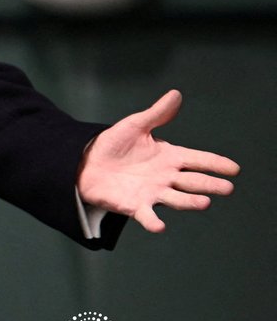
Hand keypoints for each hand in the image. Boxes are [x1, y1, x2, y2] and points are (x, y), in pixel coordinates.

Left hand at [77, 90, 238, 232]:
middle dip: (210, 184)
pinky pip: (147, 215)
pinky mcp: (135, 206)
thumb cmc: (114, 144)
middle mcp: (166, 177)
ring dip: (190, 202)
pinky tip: (159, 226)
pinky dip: (153, 222)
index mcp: (169, 157)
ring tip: (205, 202)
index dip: (215, 164)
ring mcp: (152, 193)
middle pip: (193, 182)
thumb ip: (156, 114)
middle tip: (227, 188)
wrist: (86, 162)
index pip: (198, 160)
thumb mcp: (135, 126)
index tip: (234, 169)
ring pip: (177, 199)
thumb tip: (176, 94)